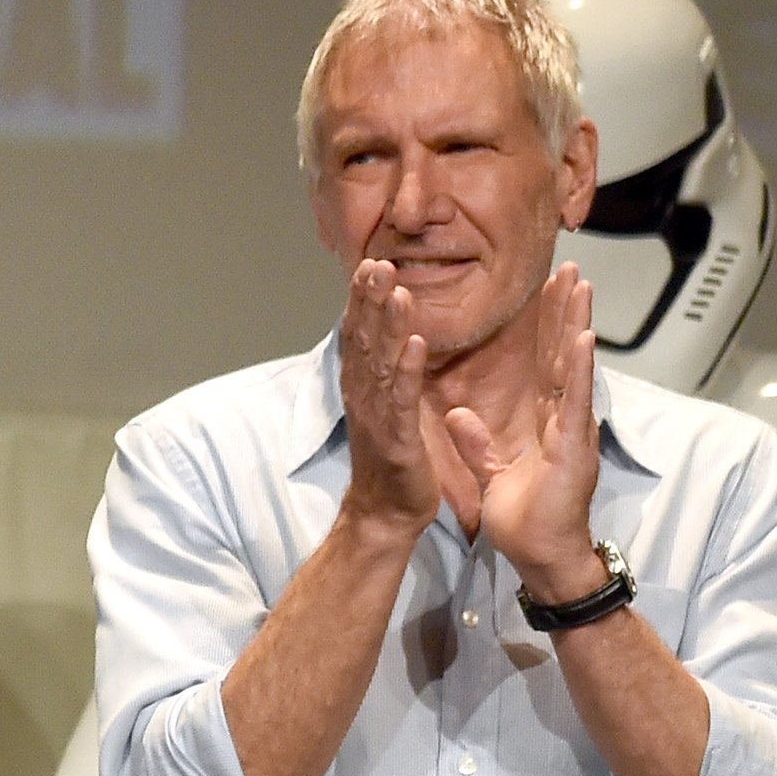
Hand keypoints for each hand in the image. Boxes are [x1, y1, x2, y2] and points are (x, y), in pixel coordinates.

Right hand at [337, 258, 441, 534]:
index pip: (359, 335)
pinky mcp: (396, 439)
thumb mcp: (385, 409)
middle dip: (369, 300)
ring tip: (394, 288)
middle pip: (363, 340)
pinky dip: (408, 369)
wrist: (386, 514)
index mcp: (362, 388)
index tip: (371, 262)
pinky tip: (417, 343)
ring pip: (380, 361)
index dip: (363, 300)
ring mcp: (376, 417)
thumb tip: (389, 338)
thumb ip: (385, 374)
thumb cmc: (391, 462)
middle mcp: (363, 397)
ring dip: (387, 323)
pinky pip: (402, 399)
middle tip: (376, 261)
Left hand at [446, 266, 603, 598]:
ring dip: (577, 322)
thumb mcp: (491, 472)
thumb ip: (477, 442)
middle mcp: (564, 417)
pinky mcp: (574, 445)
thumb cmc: (525, 520)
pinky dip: (580, 368)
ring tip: (579, 284)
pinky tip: (583, 336)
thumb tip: (456, 413)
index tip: (543, 290)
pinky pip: (576, 401)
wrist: (540, 556)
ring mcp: (573, 428)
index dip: (543, 326)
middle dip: (565, 309)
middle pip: (563, 352)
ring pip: (576, 365)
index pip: (543, 363)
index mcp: (546, 420)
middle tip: (567, 267)